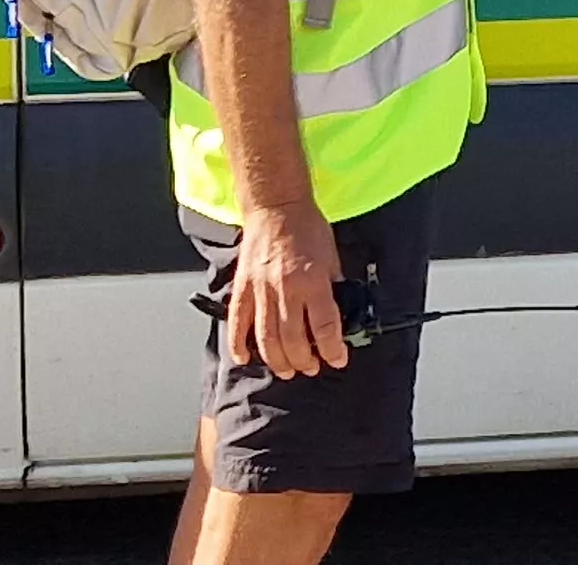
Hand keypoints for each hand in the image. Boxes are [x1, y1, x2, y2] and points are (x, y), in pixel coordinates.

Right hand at [226, 203, 350, 379]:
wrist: (276, 207)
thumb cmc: (307, 228)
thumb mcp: (332, 257)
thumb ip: (333, 288)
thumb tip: (339, 315)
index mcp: (313, 281)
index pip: (325, 327)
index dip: (333, 350)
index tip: (338, 359)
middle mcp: (286, 289)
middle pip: (294, 340)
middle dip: (305, 361)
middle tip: (311, 367)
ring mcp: (261, 290)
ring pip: (266, 339)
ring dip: (278, 361)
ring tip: (287, 370)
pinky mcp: (242, 287)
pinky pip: (238, 322)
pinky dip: (238, 344)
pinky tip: (245, 357)